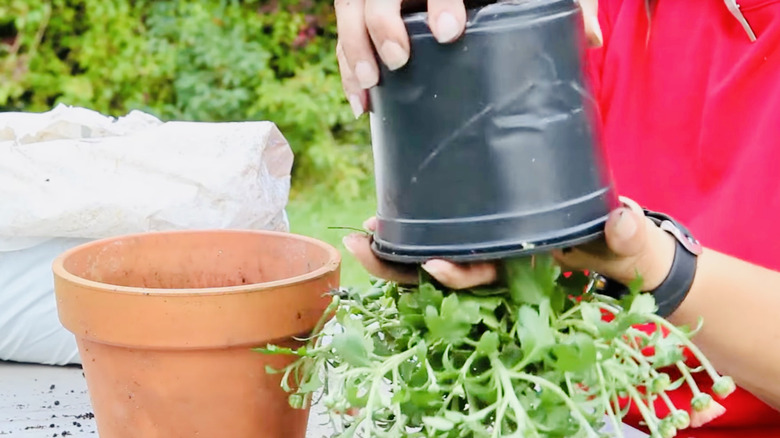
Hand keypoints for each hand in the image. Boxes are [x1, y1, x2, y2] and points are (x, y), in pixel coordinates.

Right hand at [334, 0, 602, 118]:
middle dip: (381, 23)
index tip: (451, 31)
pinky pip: (345, 34)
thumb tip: (593, 40)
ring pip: (351, 9)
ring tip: (370, 88)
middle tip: (399, 60)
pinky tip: (360, 102)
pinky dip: (346, 67)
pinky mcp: (370, 11)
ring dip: (353, 48)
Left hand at [342, 197, 676, 290]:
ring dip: (393, 247)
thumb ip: (625, 236)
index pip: (483, 278)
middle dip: (397, 266)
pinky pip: (443, 232)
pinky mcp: (485, 227)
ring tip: (360, 231)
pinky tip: (386, 215)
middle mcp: (497, 260)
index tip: (429, 264)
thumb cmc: (622, 246)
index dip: (456, 276)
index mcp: (523, 269)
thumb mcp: (627, 244)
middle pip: (439, 272)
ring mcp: (487, 245)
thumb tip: (622, 219)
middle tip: (360, 244)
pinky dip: (414, 227)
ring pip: (431, 254)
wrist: (618, 240)